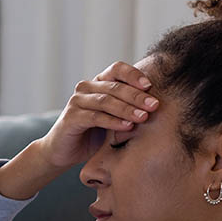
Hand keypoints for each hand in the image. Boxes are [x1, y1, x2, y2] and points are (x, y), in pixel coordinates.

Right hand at [36, 61, 158, 167]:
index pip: (117, 69)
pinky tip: (127, 127)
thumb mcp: (115, 118)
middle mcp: (86, 88)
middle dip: (137, 96)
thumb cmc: (94, 134)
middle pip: (115, 86)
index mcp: (98, 82)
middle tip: (154, 105)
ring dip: (127, 108)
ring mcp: (77, 101)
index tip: (151, 86)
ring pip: (106, 100)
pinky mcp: (71, 117)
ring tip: (143, 117)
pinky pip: (95, 116)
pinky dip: (113, 121)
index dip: (134, 75)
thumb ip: (129, 108)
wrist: (65, 151)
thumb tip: (156, 105)